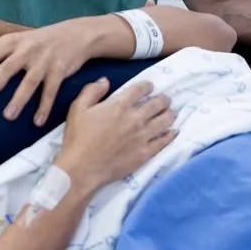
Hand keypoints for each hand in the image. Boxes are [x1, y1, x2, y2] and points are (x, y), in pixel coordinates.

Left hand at [0, 20, 108, 125]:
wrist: (75, 34)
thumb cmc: (38, 40)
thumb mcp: (12, 39)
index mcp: (12, 42)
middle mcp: (27, 49)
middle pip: (8, 67)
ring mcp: (44, 60)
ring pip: (30, 81)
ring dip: (19, 99)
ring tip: (8, 116)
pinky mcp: (60, 70)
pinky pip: (51, 90)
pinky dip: (45, 106)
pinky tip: (37, 122)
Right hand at [56, 79, 175, 193]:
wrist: (82, 168)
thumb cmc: (78, 138)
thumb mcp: (78, 108)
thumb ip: (92, 91)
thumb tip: (105, 81)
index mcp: (119, 105)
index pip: (140, 89)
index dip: (147, 86)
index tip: (150, 86)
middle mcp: (135, 118)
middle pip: (157, 104)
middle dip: (163, 99)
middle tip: (165, 99)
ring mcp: (142, 136)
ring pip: (164, 121)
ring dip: (169, 114)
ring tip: (171, 113)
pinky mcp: (145, 153)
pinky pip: (163, 142)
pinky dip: (170, 135)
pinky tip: (173, 132)